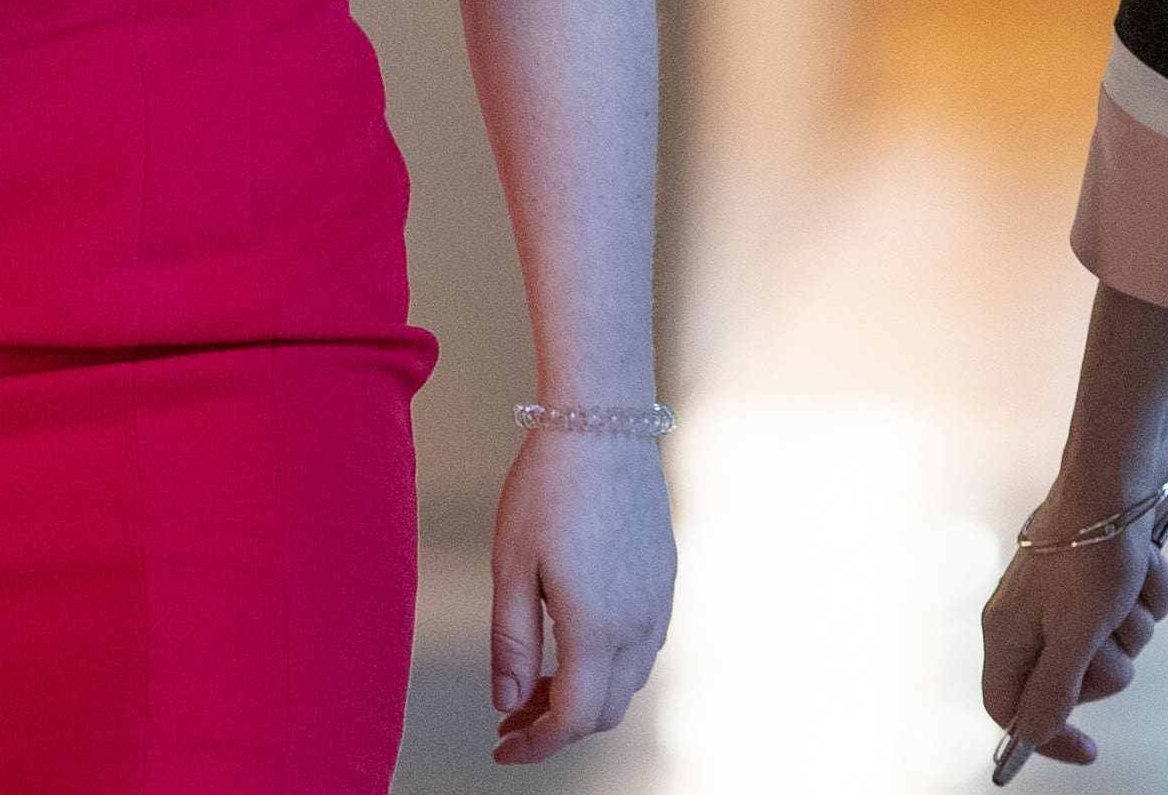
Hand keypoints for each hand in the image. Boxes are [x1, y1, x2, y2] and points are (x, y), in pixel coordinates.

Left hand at [487, 423, 673, 762]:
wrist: (603, 422)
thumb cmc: (547, 488)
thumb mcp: (511, 566)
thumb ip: (510, 642)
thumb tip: (506, 702)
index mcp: (596, 628)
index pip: (571, 719)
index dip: (535, 745)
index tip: (501, 747)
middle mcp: (638, 624)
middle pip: (603, 711)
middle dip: (555, 724)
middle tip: (509, 713)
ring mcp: (658, 602)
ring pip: (627, 682)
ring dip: (583, 694)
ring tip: (534, 678)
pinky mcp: (666, 578)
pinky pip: (643, 646)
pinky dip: (607, 664)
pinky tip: (572, 639)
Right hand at [977, 482, 1167, 773]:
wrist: (1119, 473)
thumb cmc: (1090, 543)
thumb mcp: (1074, 632)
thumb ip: (1052, 689)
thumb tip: (1032, 731)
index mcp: (1008, 632)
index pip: (1010, 709)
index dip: (1046, 734)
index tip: (1087, 746)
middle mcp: (1032, 616)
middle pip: (1072, 682)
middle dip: (1107, 662)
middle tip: (1110, 631)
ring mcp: (1067, 597)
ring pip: (1112, 647)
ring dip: (1133, 623)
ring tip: (1128, 588)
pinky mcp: (1099, 577)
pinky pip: (1133, 613)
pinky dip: (1146, 596)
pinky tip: (1143, 569)